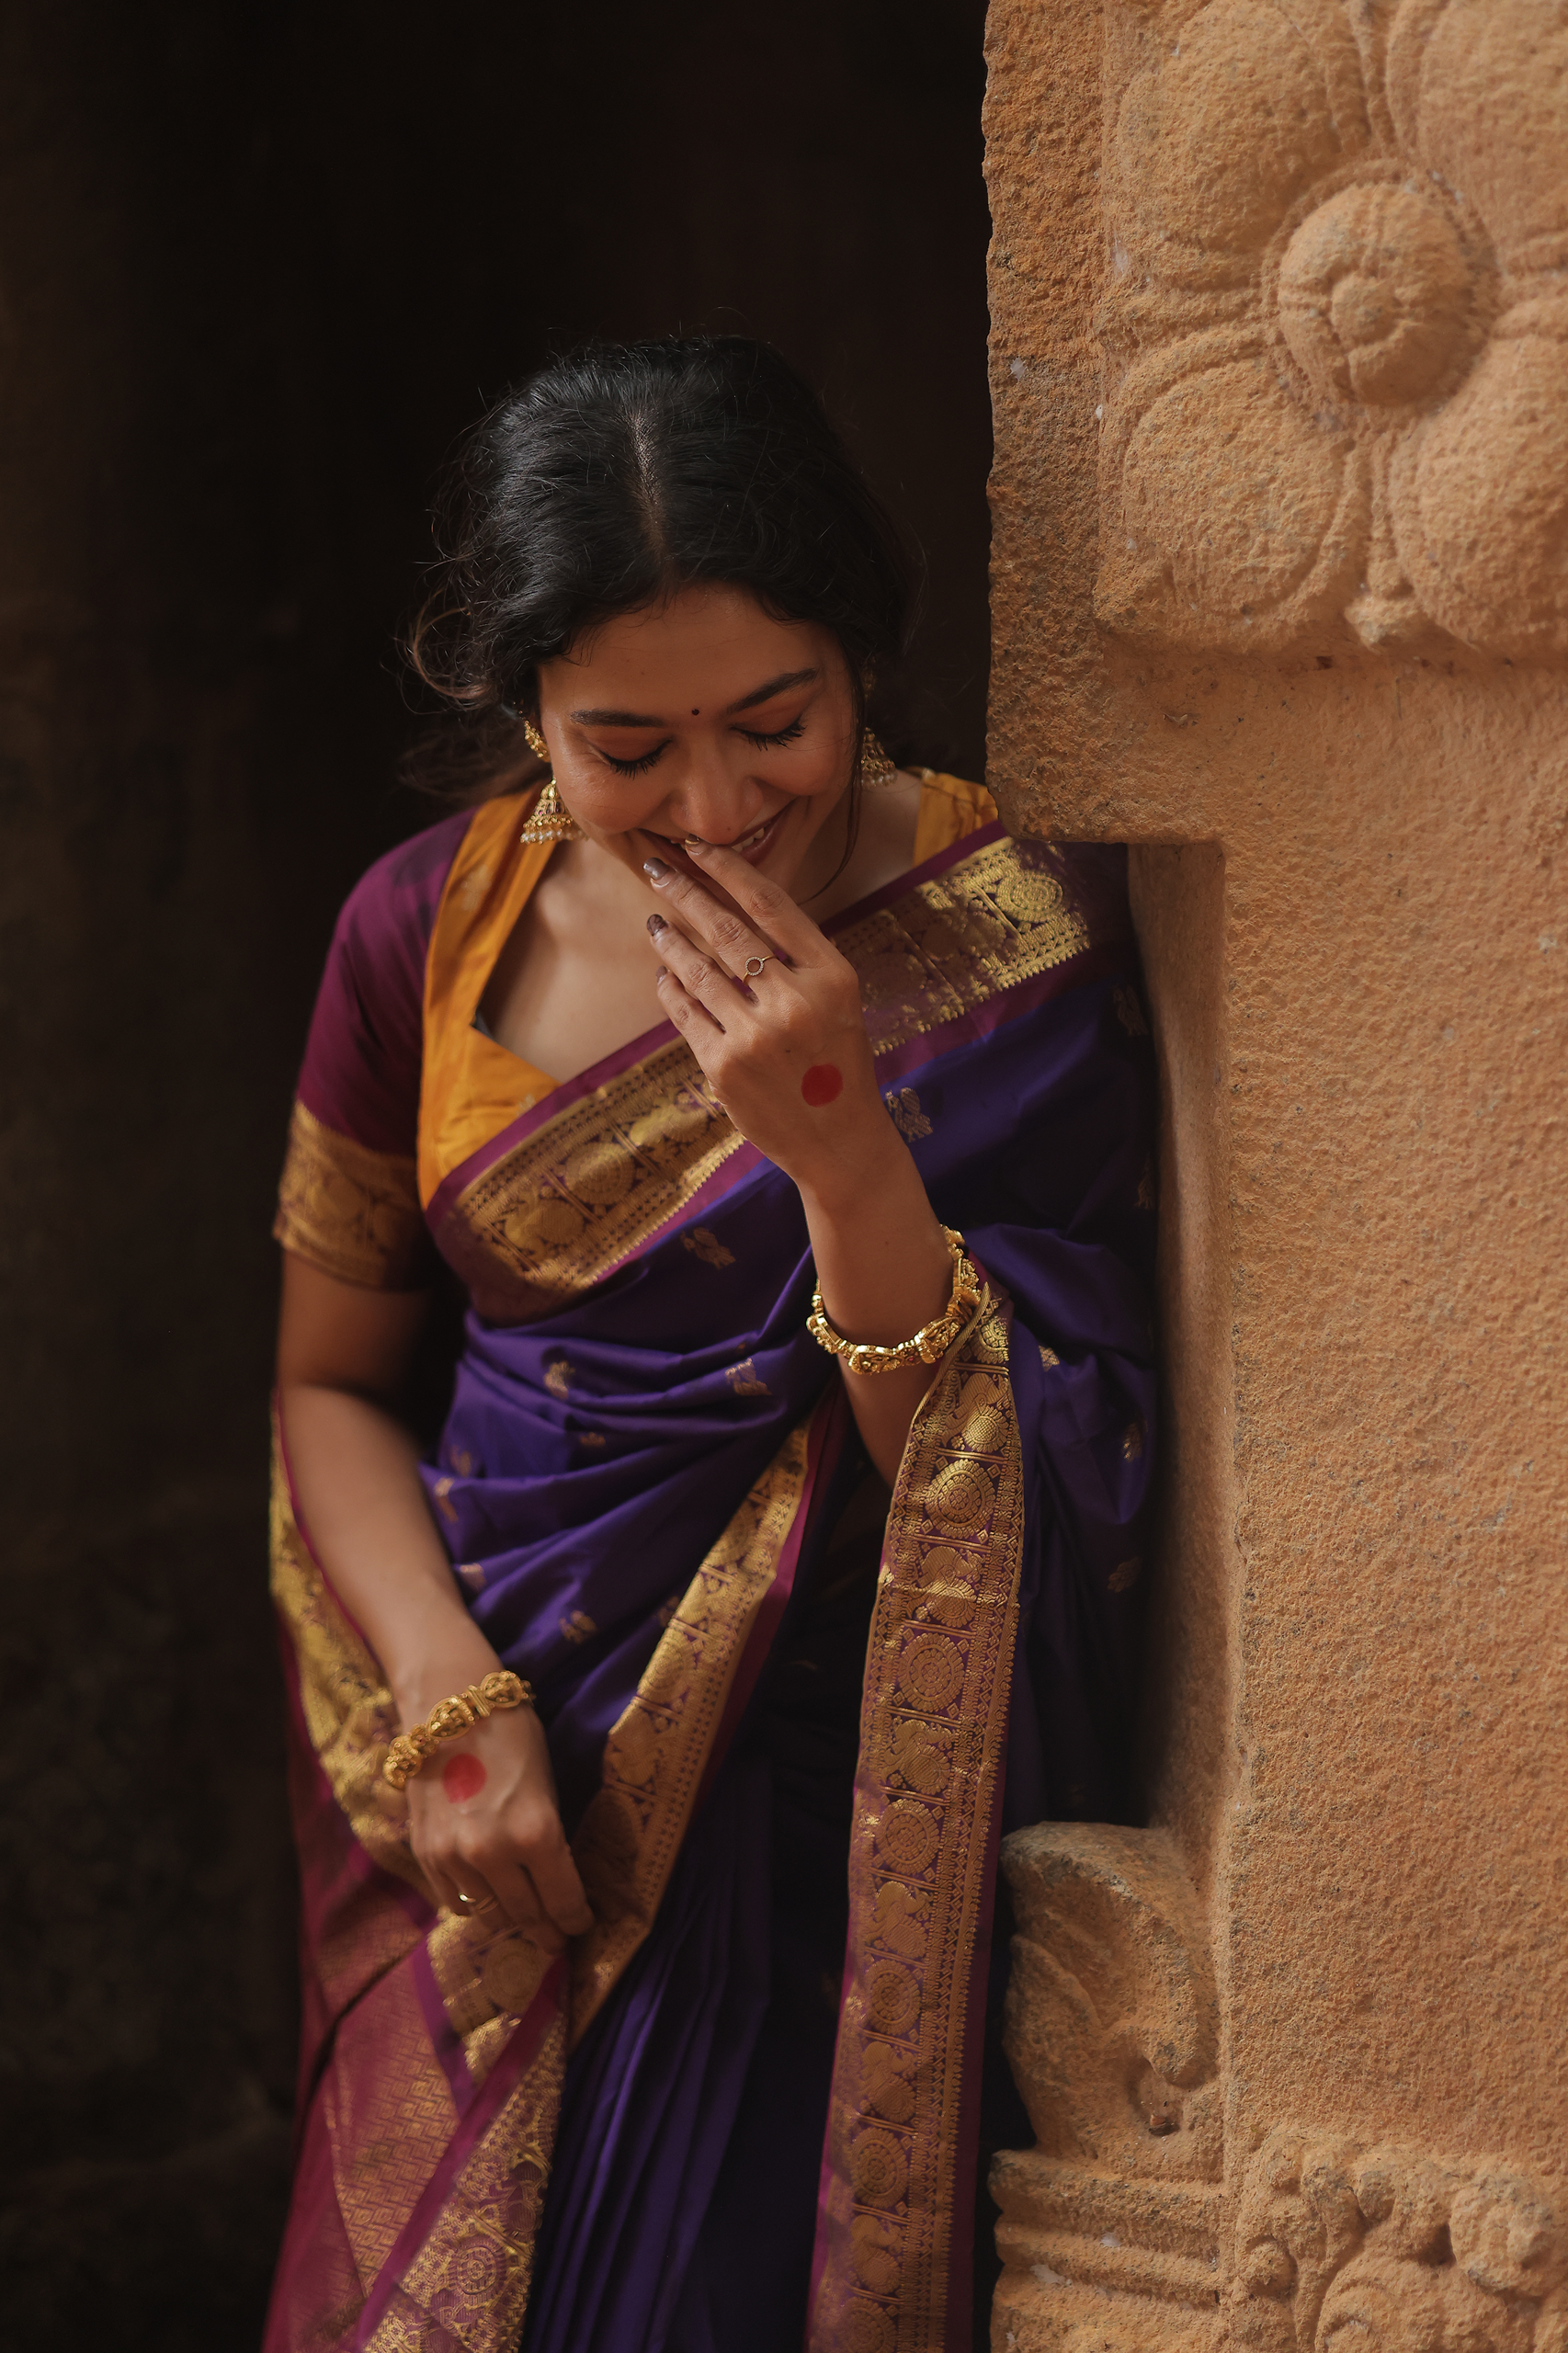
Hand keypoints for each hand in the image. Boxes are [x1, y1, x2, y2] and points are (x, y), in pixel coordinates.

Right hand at [405, 1701, 594, 1951]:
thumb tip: (556, 1877)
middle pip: (527, 1914)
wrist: (447, 1704)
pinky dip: (474, 1904)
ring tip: (524, 1919)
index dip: (576, 1918)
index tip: (582, 1926)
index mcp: (536, 1833)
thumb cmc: (511, 1733)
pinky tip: (488, 1896)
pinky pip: (455, 1901)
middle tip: (557, 1938)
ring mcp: (454, 1858)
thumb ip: (548, 1835)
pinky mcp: (426, 1855)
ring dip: (510, 1919)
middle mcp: (494, 1854)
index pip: (563, 1900)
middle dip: (547, 1929)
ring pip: (489, 1915)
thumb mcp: (547, 1783)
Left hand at [641, 836, 899, 1204]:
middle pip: (727, 929)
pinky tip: (665, 976)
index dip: (727, 870)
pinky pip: (686, 1014)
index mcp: (832, 976)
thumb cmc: (837, 1064)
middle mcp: (796, 1001)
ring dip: (670, 942)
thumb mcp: (839, 1002)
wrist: (839, 1141)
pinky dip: (671, 989)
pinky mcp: (724, 1067)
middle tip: (657, 870)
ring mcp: (757, 1036)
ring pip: (698, 971)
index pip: (771, 904)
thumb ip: (799, 959)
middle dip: (685, 892)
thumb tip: (734, 905)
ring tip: (655, 924)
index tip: (696, 847)